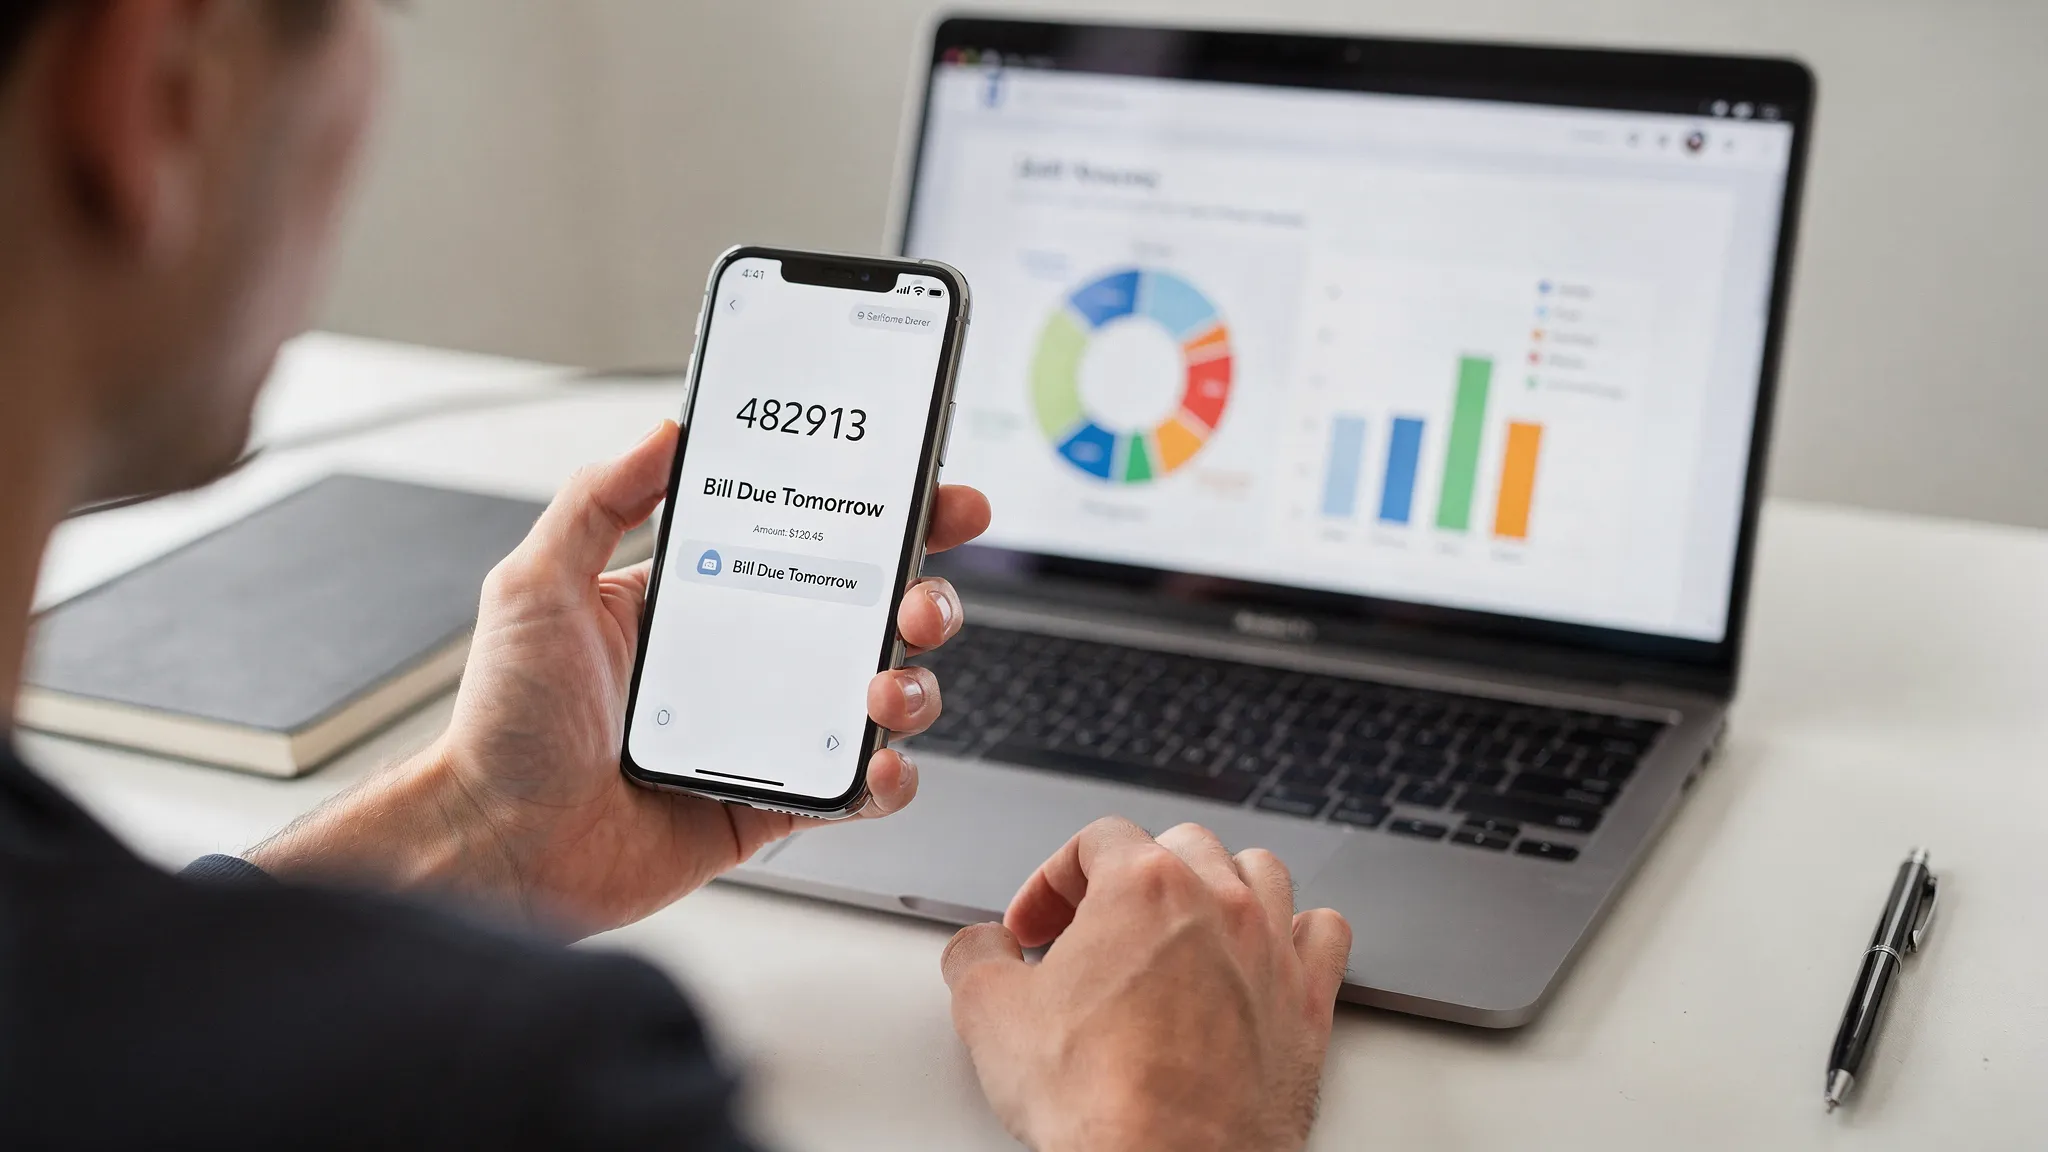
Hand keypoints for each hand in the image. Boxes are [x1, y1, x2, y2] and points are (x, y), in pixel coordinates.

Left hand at [249, 420, 991, 934]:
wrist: (496, 844)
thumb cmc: (503, 724)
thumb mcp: (537, 585)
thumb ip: (598, 499)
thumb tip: (664, 431)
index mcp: (701, 599)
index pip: (810, 541)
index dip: (881, 517)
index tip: (931, 493)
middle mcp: (746, 660)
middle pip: (870, 613)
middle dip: (923, 596)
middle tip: (920, 600)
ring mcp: (766, 733)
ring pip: (880, 696)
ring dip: (911, 685)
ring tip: (883, 688)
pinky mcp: (773, 804)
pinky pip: (857, 789)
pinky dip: (888, 778)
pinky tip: (876, 763)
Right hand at [942, 818, 1350, 1151]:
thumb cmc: (1099, 1099)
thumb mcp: (990, 1015)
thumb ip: (976, 957)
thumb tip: (979, 948)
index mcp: (1144, 885)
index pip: (1095, 839)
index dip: (1052, 880)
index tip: (1035, 926)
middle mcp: (1219, 903)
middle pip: (1178, 844)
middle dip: (1130, 878)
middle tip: (1093, 933)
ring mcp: (1273, 950)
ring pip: (1259, 871)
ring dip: (1216, 888)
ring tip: (1179, 930)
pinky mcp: (1310, 1005)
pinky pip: (1323, 933)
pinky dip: (1295, 933)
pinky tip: (1263, 955)